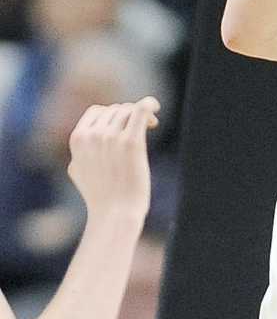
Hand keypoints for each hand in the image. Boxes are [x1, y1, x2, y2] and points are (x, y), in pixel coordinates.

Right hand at [67, 98, 156, 220]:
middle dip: (130, 115)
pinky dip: (149, 104)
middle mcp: (93, 135)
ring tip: (152, 124)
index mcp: (78, 139)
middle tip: (144, 127)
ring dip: (142, 115)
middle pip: (115, 110)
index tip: (126, 124)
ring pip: (129, 111)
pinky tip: (155, 105)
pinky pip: (140, 111)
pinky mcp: (131, 143)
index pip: (97, 112)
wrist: (115, 214)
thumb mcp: (78, 171)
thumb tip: (84, 141)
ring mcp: (111, 138)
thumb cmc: (101, 198)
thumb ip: (80, 152)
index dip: (113, 114)